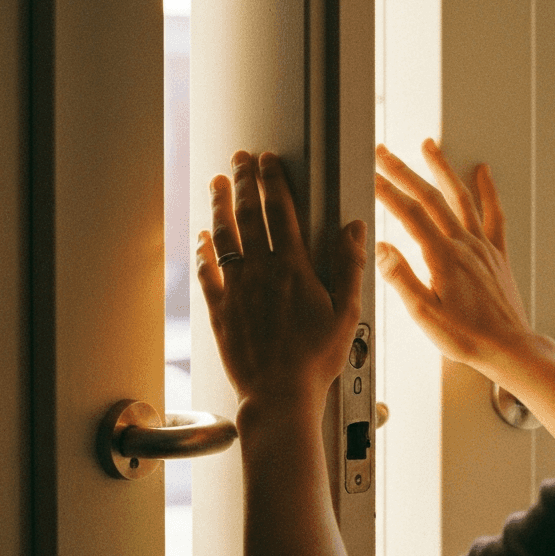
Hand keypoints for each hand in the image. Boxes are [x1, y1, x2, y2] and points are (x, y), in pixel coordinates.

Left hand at [197, 150, 366, 413]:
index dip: (274, 182)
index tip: (268, 161)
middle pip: (248, 215)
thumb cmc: (316, 360)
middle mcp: (261, 272)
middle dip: (243, 182)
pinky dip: (203, 251)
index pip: (281, 211)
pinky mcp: (220, 311)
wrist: (280, 395)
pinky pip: (207, 273)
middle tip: (239, 160)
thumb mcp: (347, 313)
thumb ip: (349, 266)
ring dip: (219, 206)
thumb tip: (353, 229)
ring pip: (224, 237)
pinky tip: (202, 238)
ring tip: (217, 184)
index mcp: (294, 268)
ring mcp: (237, 290)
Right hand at [374, 139, 535, 376]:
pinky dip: (489, 190)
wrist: (508, 348)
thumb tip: (380, 248)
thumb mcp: (424, 314)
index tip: (369, 173)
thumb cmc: (467, 337)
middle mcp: (464, 244)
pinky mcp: (497, 253)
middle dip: (403, 171)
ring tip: (428, 146)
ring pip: (460, 197)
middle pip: (429, 197)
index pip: (408, 214)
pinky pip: (494, 214)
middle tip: (383, 152)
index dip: (386, 191)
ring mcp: (483, 246)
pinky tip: (483, 172)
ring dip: (442, 169)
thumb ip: (401, 278)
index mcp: (442, 257)